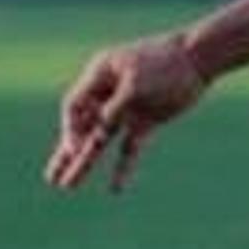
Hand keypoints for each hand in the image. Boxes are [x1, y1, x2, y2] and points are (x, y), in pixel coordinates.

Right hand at [47, 32, 209, 193]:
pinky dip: (123, 167)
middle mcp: (108, 96)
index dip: (70, 129)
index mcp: (99, 76)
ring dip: (85, 164)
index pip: (74, 107)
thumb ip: (116, 105)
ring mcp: (126, 111)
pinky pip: (129, 149)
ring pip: (99, 142)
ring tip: (67, 187)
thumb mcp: (136, 81)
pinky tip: (115, 188)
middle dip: (66, 154)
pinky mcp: (144, 123)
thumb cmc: (163, 62)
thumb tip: (101, 126)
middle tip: (52, 179)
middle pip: (81, 129)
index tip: (75, 149)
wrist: (196, 59)